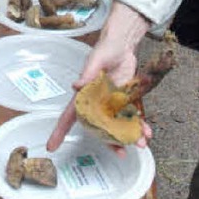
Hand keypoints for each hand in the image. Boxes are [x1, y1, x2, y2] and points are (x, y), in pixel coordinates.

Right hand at [46, 2, 149, 151]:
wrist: (123, 44)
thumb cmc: (105, 49)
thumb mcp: (96, 59)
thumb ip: (88, 73)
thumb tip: (76, 86)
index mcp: (85, 94)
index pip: (69, 115)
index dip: (60, 130)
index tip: (51, 145)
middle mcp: (97, 103)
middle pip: (99, 128)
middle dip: (110, 142)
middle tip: (121, 153)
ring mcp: (112, 103)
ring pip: (118, 125)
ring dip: (129, 136)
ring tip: (141, 143)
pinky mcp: (125, 101)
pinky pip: (131, 117)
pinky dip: (139, 125)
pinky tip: (147, 131)